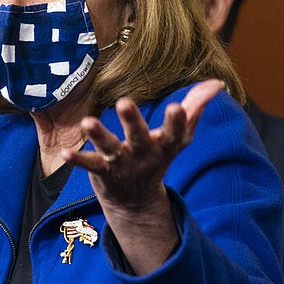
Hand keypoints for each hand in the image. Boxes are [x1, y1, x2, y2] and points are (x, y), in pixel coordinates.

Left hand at [61, 79, 223, 273]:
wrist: (136, 200)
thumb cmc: (157, 157)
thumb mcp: (179, 137)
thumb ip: (195, 108)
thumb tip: (218, 83)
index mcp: (166, 144)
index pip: (175, 132)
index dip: (177, 121)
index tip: (176, 106)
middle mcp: (144, 154)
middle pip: (140, 137)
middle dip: (132, 121)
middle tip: (124, 102)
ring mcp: (122, 164)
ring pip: (110, 149)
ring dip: (99, 135)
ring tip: (88, 122)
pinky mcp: (102, 171)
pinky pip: (89, 165)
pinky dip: (78, 160)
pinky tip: (65, 152)